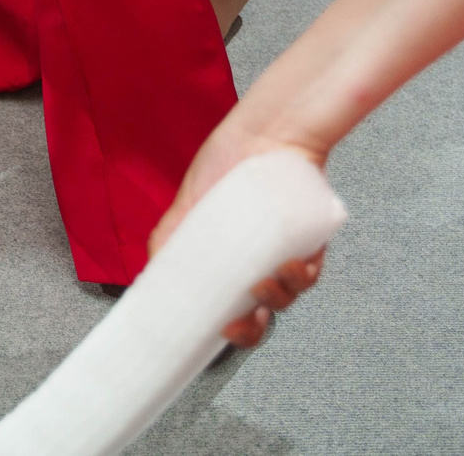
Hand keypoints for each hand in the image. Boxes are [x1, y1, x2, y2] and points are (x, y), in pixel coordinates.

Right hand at [149, 116, 331, 349]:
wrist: (264, 132)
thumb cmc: (228, 162)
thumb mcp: (188, 202)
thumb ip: (168, 238)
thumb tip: (149, 275)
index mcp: (230, 262)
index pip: (233, 309)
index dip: (232, 329)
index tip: (222, 331)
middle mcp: (259, 263)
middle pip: (263, 313)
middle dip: (255, 328)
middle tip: (243, 322)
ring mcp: (287, 255)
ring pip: (288, 294)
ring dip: (278, 297)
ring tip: (264, 284)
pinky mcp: (312, 241)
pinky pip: (313, 270)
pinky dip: (304, 275)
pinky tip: (293, 265)